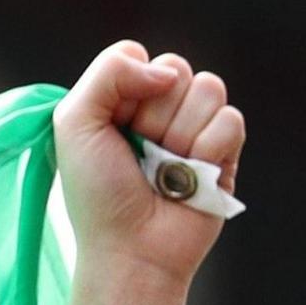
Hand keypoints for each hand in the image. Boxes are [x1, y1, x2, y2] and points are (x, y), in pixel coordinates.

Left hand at [53, 40, 244, 294]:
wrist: (131, 250)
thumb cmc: (98, 196)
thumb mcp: (74, 125)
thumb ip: (108, 72)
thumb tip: (165, 70)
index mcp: (119, 104)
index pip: (137, 55)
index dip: (127, 86)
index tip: (112, 127)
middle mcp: (157, 112)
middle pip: (176, 67)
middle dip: (153, 113)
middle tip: (138, 155)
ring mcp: (193, 129)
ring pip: (208, 88)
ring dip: (179, 134)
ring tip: (162, 171)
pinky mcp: (223, 149)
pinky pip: (230, 119)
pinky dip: (206, 151)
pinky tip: (187, 180)